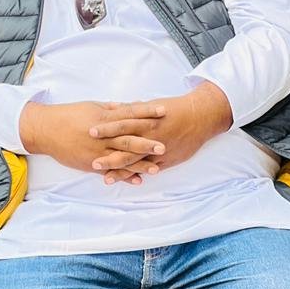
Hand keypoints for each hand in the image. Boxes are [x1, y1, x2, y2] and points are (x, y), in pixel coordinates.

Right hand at [19, 100, 165, 184]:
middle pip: (128, 138)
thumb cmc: (70, 115)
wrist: (47, 130)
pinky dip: (124, 176)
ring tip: (157, 168)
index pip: (130, 113)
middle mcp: (102, 135)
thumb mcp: (92, 107)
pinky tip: (138, 180)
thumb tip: (130, 105)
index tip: (163, 111)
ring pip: (122, 158)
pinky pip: (111, 171)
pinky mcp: (91, 163)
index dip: (147, 112)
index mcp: (104, 117)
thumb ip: (112, 108)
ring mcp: (97, 151)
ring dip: (140, 163)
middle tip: (165, 145)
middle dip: (147, 142)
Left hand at [90, 82, 231, 182]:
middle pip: (126, 147)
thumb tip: (116, 107)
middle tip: (92, 162)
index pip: (121, 124)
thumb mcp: (152, 105)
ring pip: (137, 162)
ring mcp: (158, 149)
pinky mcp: (167, 159)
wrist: (199, 116)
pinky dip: (140, 175)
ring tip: (106, 179)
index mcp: (145, 119)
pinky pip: (151, 169)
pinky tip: (131, 182)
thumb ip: (134, 110)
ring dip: (121, 171)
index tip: (89, 132)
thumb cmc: (174, 108)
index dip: (106, 129)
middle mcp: (150, 135)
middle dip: (109, 156)